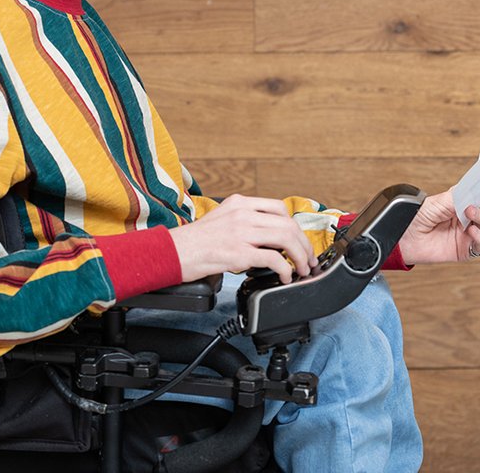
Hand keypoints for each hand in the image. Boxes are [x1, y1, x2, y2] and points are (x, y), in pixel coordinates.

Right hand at [169, 194, 318, 283]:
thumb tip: (268, 238)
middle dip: (304, 244)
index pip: (279, 208)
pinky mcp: (238, 253)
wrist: (171, 253)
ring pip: (286, 238)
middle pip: (288, 224)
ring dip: (300, 257)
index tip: (300, 241)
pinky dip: (285, 269)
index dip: (295, 227)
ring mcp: (241, 232)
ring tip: (302, 269)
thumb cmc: (193, 241)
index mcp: (239, 203)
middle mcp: (242, 214)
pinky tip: (284, 277)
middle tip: (308, 259)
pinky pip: (274, 259)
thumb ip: (244, 222)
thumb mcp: (221, 219)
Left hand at [398, 176, 479, 265]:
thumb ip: (455, 198)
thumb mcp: (434, 203)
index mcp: (459, 201)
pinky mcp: (466, 249)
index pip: (479, 190)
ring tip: (470, 212)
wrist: (404, 240)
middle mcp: (467, 216)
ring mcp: (468, 232)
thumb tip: (472, 186)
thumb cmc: (416, 218)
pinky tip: (472, 232)